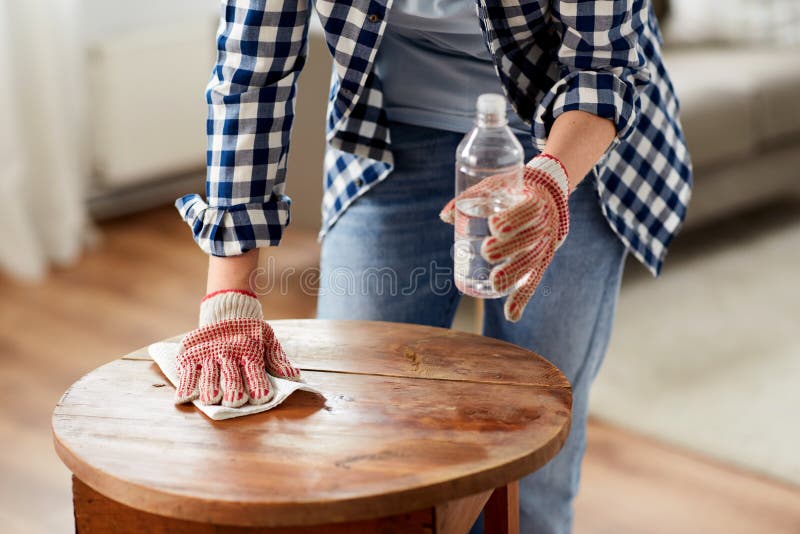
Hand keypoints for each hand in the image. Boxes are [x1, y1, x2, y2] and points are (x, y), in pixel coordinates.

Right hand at [174, 290, 301, 406]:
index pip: (255, 371)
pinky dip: (186, 384)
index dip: (258, 385)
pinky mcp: (191, 355)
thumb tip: (294, 376)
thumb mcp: (267, 340)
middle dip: (234, 389)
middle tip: (235, 401)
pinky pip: (187, 371)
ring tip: (212, 399)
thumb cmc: (250, 334)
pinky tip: (184, 397)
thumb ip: (278, 360)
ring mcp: (209, 354)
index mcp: (250, 350)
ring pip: (209, 375)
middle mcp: (229, 352)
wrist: (227, 313)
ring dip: (210, 387)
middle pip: (231, 376)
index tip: (262, 398)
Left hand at [440, 154, 569, 321]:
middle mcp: (544, 225)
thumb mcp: (495, 186)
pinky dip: (522, 299)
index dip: (514, 218)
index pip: (529, 209)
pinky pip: (533, 281)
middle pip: (530, 237)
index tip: (495, 226)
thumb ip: (470, 198)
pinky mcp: (542, 262)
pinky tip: (511, 315)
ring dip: (514, 274)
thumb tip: (445, 216)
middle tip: (487, 252)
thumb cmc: (513, 190)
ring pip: (532, 261)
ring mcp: (544, 245)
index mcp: (535, 201)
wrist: (547, 196)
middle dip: (509, 247)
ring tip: (495, 284)